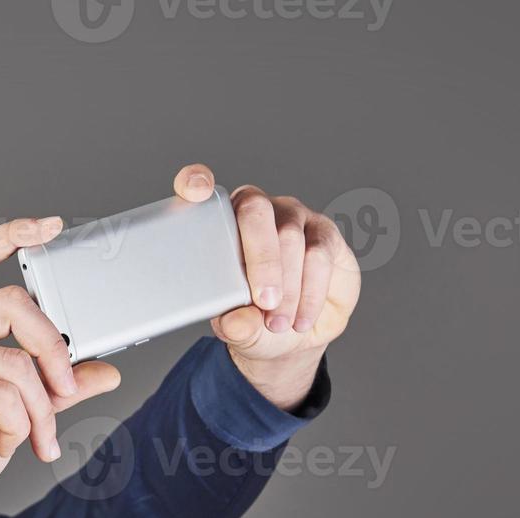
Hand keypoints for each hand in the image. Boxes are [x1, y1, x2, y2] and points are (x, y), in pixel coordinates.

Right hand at [0, 219, 120, 517]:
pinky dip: (20, 427)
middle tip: (69, 388)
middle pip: (11, 302)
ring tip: (38, 440)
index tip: (50, 227)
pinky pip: (2, 396)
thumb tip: (105, 371)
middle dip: (54, 347)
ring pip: (15, 363)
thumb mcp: (12, 415)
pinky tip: (7, 445)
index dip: (12, 233)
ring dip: (42, 411)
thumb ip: (52, 388)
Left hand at [173, 164, 361, 411]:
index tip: (194, 191)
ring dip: (289, 287)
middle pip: (256, 212)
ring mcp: (292, 217)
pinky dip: (310, 292)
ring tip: (278, 324)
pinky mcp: (325, 232)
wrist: (297, 333)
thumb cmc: (256, 321)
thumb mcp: (238, 330)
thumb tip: (234, 322)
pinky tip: (300, 319)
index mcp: (219, 224)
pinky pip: (320, 254)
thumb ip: (234, 325)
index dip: (196, 182)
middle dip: (261, 259)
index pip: (200, 188)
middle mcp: (256, 211)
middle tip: (264, 301)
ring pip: (291, 237)